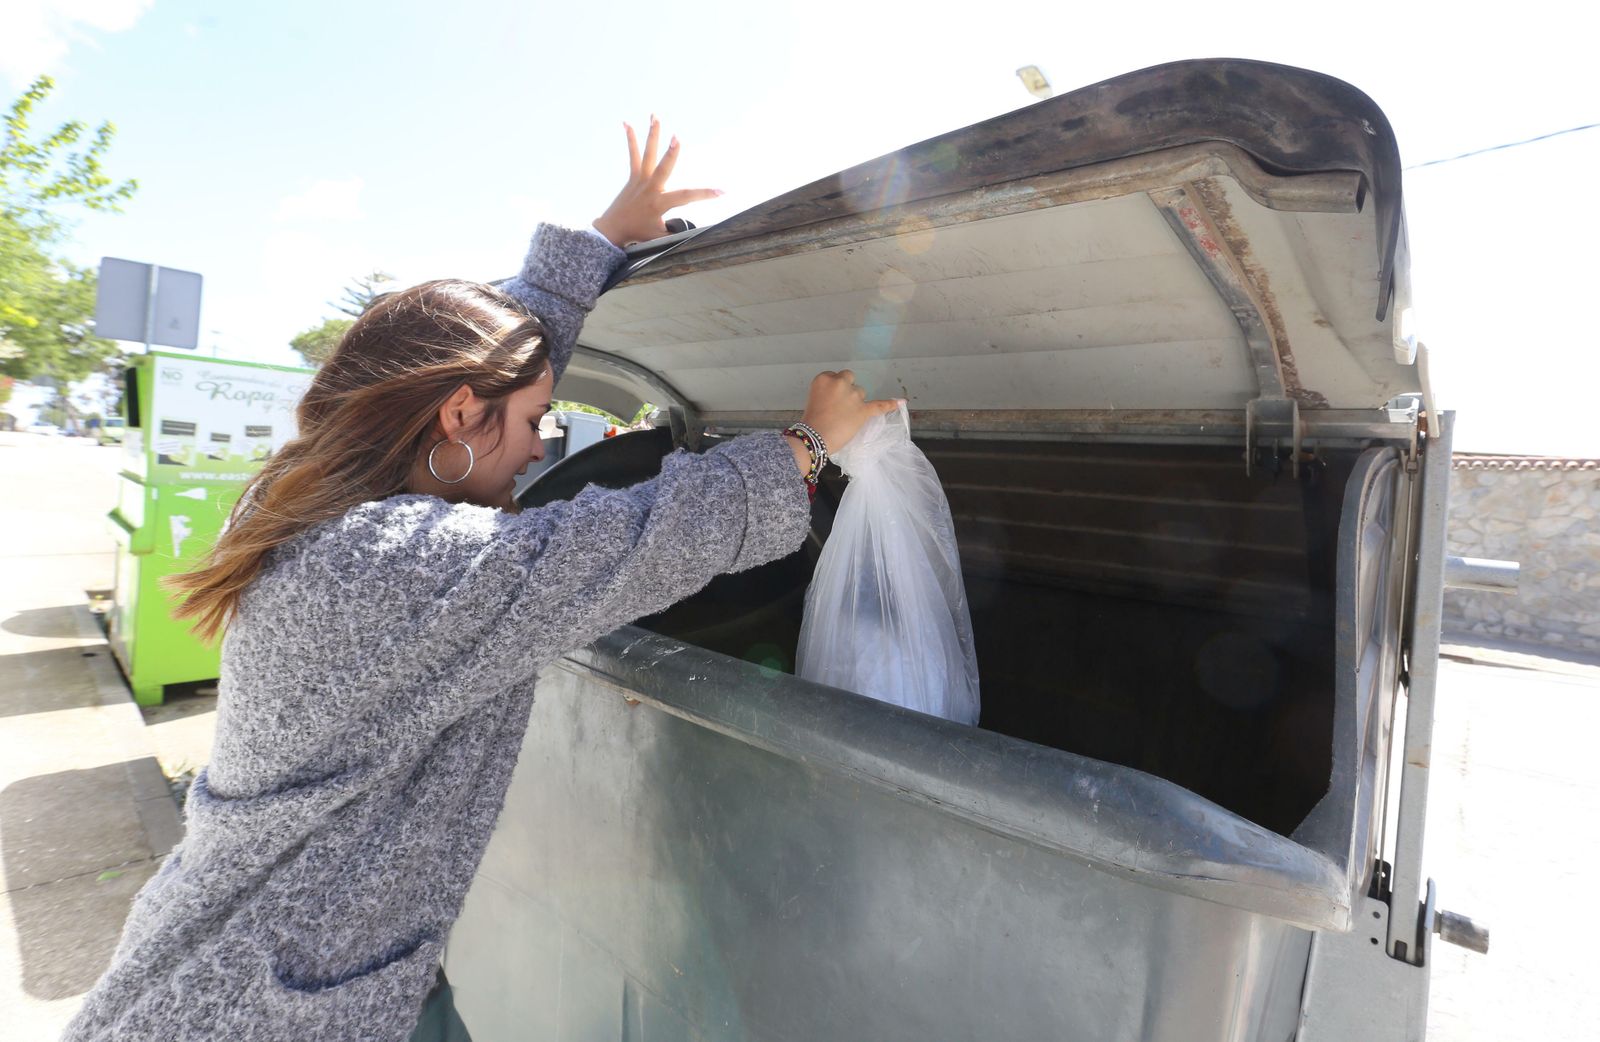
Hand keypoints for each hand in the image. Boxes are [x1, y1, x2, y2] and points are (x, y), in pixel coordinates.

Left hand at [592, 117, 720, 246]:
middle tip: (677, 138)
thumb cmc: (639, 233)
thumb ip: (676, 229)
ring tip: (655, 116)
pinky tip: (626, 123)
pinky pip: (633, 155)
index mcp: (659, 203)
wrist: (613, 229)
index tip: (721, 191)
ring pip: (648, 154)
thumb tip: (693, 230)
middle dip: (671, 154)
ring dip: (653, 134)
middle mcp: (650, 188)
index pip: (686, 197)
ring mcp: (641, 180)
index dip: (704, 194)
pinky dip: (631, 139)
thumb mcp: (660, 236)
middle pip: (663, 168)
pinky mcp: (634, 176)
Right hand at [800, 370, 900, 457]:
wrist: (814, 438)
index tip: (830, 399)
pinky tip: (901, 402)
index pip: (835, 376)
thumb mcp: (813, 399)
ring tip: (846, 417)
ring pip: (861, 393)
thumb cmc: (810, 421)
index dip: (835, 389)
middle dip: (847, 390)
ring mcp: (853, 395)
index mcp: (824, 378)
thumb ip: (827, 394)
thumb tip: (839, 400)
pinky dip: (890, 404)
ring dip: (857, 402)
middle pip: (850, 380)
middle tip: (840, 406)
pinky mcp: (863, 410)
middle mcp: (840, 383)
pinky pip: (879, 405)